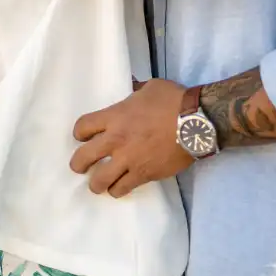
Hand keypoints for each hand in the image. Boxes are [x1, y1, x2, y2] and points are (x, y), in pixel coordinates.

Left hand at [70, 78, 192, 196]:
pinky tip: (119, 187)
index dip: (79, 133)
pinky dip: (118, 189)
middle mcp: (116, 141)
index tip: (83, 136)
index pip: (82, 127)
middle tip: (81, 166)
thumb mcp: (151, 87)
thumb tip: (132, 85)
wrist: (196, 123)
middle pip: (83, 158)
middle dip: (78, 164)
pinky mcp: (143, 175)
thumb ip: (136, 90)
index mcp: (114, 116)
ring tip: (99, 182)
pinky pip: (122, 189)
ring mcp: (128, 160)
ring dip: (96, 182)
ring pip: (99, 181)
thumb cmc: (173, 101)